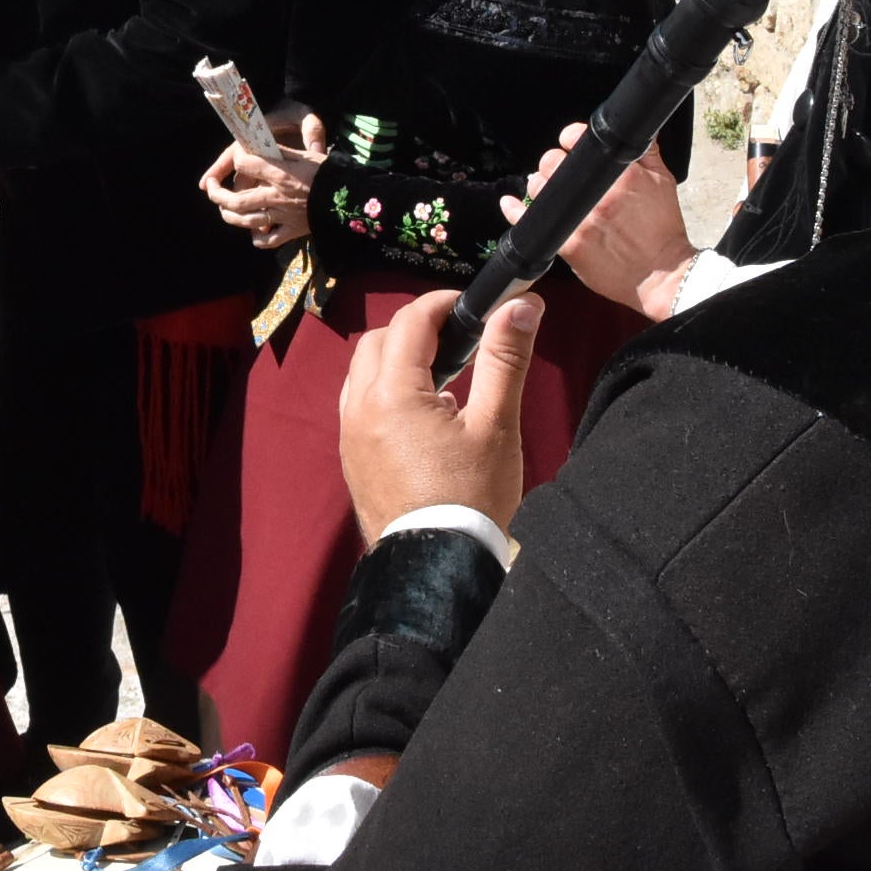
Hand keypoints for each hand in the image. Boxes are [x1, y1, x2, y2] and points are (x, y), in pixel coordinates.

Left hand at [200, 115, 327, 250]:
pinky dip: (256, 237)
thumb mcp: (307, 155)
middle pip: (235, 198)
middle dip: (216, 193)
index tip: (236, 155)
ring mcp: (282, 216)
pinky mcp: (291, 231)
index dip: (235, 157)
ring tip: (224, 208)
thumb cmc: (330, 173)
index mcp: (280, 174)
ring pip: (245, 221)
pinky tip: (254, 230)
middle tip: (210, 186)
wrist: (352, 200)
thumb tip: (260, 144)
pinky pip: (267, 240)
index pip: (244, 164)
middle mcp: (276, 196)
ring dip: (229, 215)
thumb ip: (281, 152)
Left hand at [340, 288, 541, 542]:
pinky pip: (359, 403)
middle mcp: (359, 407)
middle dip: (418, 329)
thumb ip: (505, 359)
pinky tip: (424, 416)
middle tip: (461, 341)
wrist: (437, 566)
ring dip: (398, 360)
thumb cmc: (472, 498)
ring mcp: (349, 434)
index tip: (476, 307)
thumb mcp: (496, 426)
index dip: (444, 304)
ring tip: (446, 380)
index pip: (411, 322)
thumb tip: (521, 306)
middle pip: (380, 340)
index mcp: (392, 393)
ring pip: (364, 371)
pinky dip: (386, 391)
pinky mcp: (351, 458)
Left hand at [529, 125, 695, 320]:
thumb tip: (633, 128)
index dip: (570, 139)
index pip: (578, 139)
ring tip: (550, 193)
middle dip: (554, 164)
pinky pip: (528, 222)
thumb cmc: (663, 229)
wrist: (663, 274)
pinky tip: (510, 203)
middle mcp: (595, 194)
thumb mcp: (663, 181)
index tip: (570, 145)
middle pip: (552, 162)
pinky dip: (513, 210)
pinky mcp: (567, 244)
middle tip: (562, 174)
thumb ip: (646, 151)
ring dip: (539, 186)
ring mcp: (578, 219)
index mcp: (618, 173)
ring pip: (538, 188)